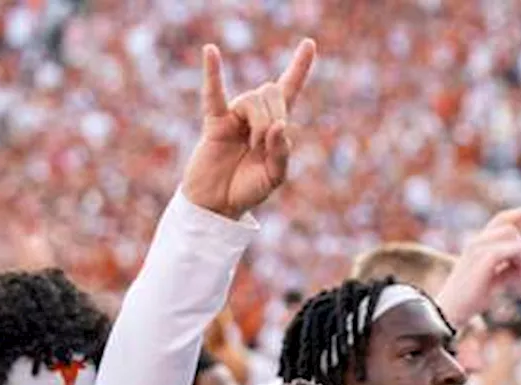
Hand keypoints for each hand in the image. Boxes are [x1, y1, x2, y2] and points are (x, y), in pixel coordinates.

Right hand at [181, 38, 315, 219]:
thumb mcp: (274, 177)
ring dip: (259, 123)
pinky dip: (212, 71)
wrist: (218, 205)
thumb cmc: (247, 190)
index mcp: (275, 125)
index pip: (289, 88)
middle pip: (272, 92)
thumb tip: (278, 125)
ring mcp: (234, 116)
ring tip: (252, 147)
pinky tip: (210, 50)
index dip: (300, 66)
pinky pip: (213, 92)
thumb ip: (281, 153)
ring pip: (254, 99)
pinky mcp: (215, 121)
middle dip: (276, 116)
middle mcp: (255, 115)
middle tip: (265, 145)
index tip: (309, 43)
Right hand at [436, 206, 520, 326]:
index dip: (518, 213)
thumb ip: (511, 267)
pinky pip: (507, 250)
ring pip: (510, 235)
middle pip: (510, 228)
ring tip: (520, 277)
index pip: (500, 220)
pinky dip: (519, 254)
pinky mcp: (481, 260)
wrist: (452, 310)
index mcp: (478, 245)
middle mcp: (476, 243)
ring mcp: (477, 249)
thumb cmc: (472, 297)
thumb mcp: (496, 279)